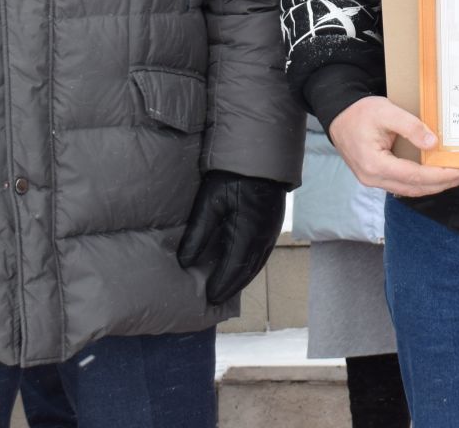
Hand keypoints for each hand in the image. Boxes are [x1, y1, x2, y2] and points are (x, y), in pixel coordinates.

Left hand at [176, 171, 287, 304]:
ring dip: (242, 278)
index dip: (221, 285)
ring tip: (226, 289)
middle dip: (232, 287)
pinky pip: (262, 254)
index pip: (233, 268)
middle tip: (216, 299)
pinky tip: (241, 267)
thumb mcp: (209, 202)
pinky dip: (250, 266)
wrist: (260, 158)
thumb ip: (198, 233)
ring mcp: (272, 232)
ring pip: (257, 264)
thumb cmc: (232, 177)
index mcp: (247, 233)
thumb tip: (185, 262)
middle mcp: (263, 237)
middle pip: (248, 271)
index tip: (208, 297)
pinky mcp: (274, 226)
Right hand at [327, 96, 458, 197]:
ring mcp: (373, 180)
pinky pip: (402, 185)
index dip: (441, 176)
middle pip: (415, 188)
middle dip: (443, 183)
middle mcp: (373, 178)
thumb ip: (410, 127)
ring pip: (409, 190)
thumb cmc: (361, 112)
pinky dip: (421, 183)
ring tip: (456, 177)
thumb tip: (433, 144)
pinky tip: (435, 176)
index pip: (415, 176)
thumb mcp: (387, 112)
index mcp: (375, 164)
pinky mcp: (376, 177)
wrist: (339, 116)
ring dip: (434, 185)